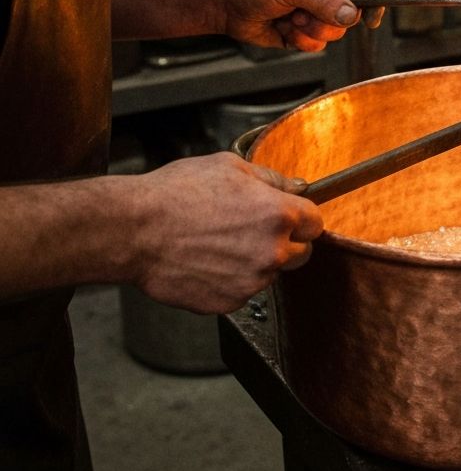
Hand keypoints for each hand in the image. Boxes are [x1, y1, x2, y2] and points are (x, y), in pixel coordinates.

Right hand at [129, 153, 323, 313]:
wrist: (134, 230)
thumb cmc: (177, 193)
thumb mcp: (231, 167)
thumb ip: (272, 179)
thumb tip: (297, 187)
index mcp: (279, 215)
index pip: (316, 223)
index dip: (302, 219)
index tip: (290, 219)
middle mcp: (273, 251)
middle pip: (302, 253)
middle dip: (286, 243)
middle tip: (252, 231)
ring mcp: (252, 281)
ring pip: (270, 273)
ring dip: (256, 262)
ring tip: (220, 244)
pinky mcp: (229, 302)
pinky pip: (243, 291)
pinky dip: (232, 281)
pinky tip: (208, 262)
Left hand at [217, 0, 384, 50]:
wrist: (222, 3)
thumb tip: (352, 16)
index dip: (373, 0)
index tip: (373, 19)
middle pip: (350, 15)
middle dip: (326, 19)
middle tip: (301, 12)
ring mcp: (314, 12)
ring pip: (334, 33)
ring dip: (309, 30)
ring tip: (287, 18)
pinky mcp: (302, 31)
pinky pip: (317, 44)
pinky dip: (299, 40)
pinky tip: (281, 27)